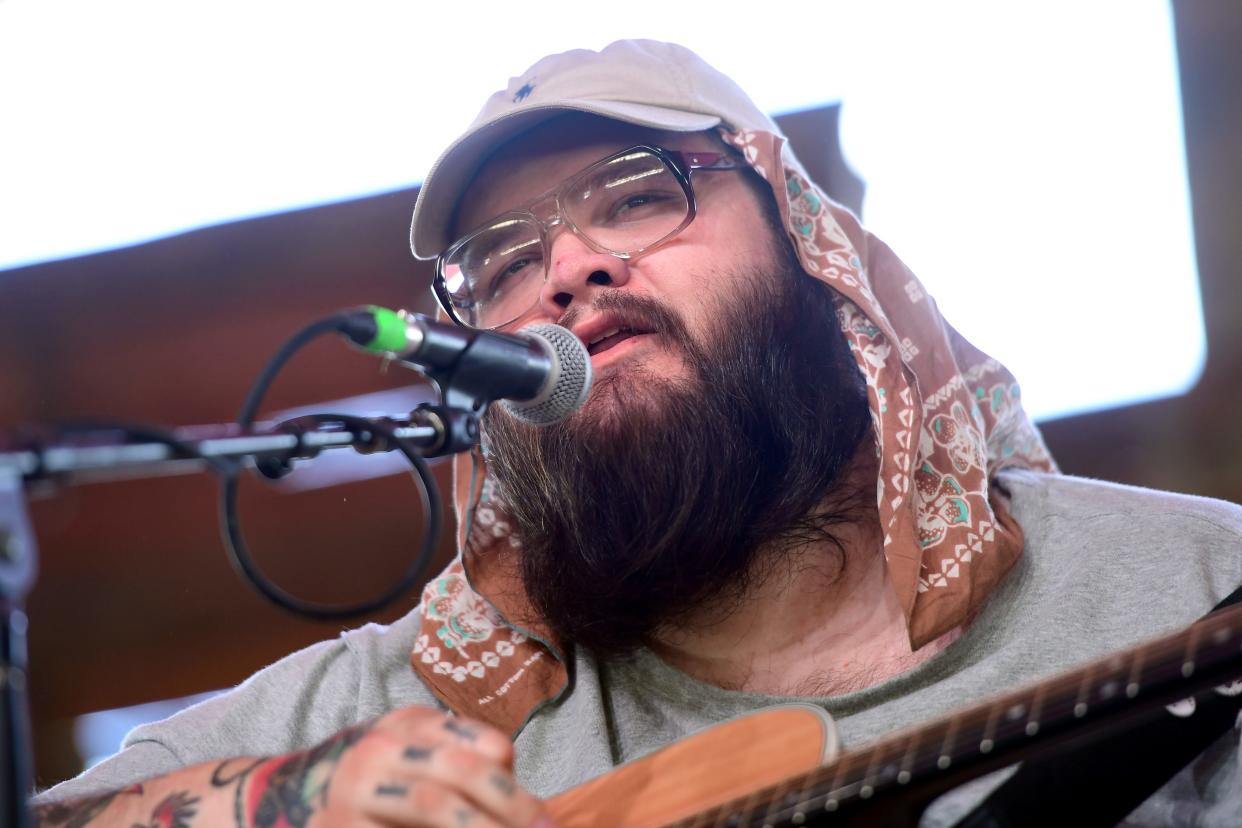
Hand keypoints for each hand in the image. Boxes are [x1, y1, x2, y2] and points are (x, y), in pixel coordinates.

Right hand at [237, 706, 551, 827]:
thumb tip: (522, 801)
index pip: (482, 745)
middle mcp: (381, 749)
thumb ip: (454, 760)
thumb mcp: (407, 752)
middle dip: (510, 809)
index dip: (514, 782)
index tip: (542, 818)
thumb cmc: (366, 779)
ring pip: (433, 806)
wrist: (276, 800)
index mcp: (408, 725)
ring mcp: (357, 791)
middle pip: (461, 773)